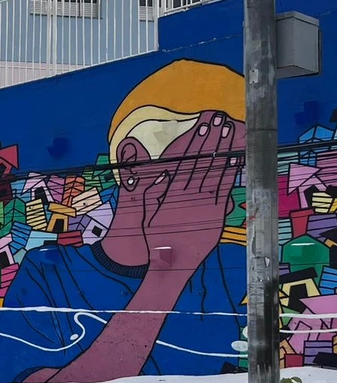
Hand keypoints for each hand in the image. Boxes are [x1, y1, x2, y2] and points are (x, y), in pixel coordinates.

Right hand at [142, 111, 243, 273]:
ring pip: (216, 173)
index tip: (201, 125)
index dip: (195, 142)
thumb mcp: (145, 212)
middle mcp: (190, 196)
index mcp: (172, 193)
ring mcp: (206, 205)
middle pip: (203, 162)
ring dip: (224, 151)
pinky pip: (225, 190)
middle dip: (211, 140)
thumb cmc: (156, 238)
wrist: (171, 262)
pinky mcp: (217, 215)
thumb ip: (150, 189)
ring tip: (230, 132)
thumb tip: (157, 169)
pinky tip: (236, 160)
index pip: (186, 161)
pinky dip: (232, 175)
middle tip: (219, 120)